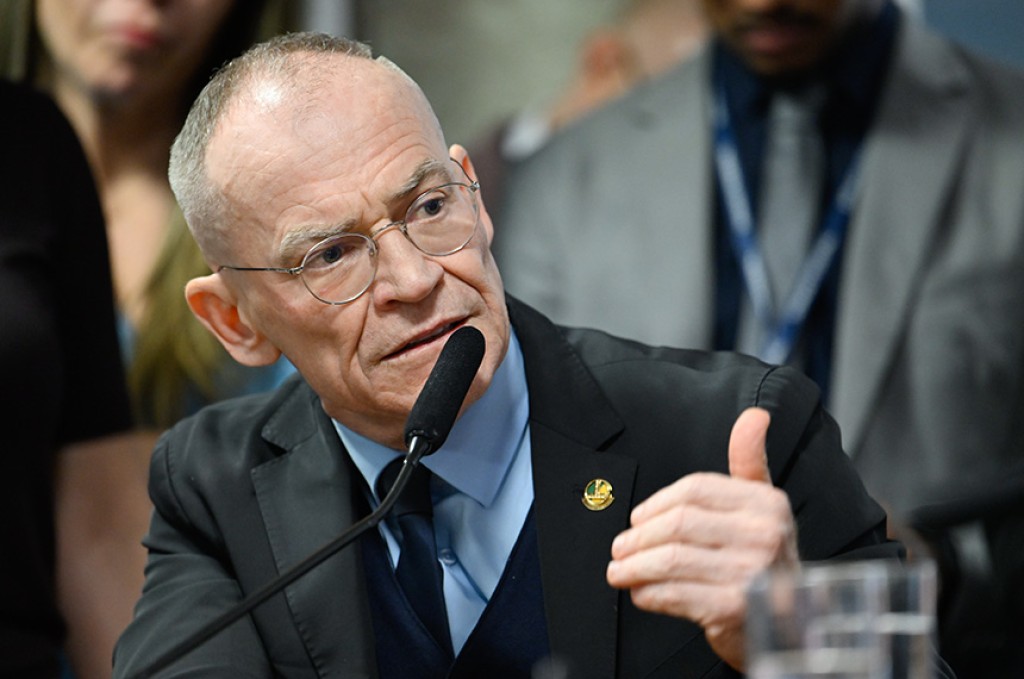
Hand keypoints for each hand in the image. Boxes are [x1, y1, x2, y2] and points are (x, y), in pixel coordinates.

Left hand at [605, 407, 798, 669]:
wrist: (790, 627)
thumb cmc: (764, 561)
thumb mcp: (762, 508)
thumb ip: (749, 463)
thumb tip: (755, 416)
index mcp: (768, 503)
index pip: (695, 489)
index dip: (656, 503)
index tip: (637, 519)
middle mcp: (765, 535)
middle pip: (678, 523)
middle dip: (639, 537)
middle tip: (619, 548)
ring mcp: (752, 574)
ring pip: (671, 559)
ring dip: (634, 567)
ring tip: (619, 571)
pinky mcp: (734, 609)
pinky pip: (675, 594)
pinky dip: (648, 593)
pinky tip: (642, 594)